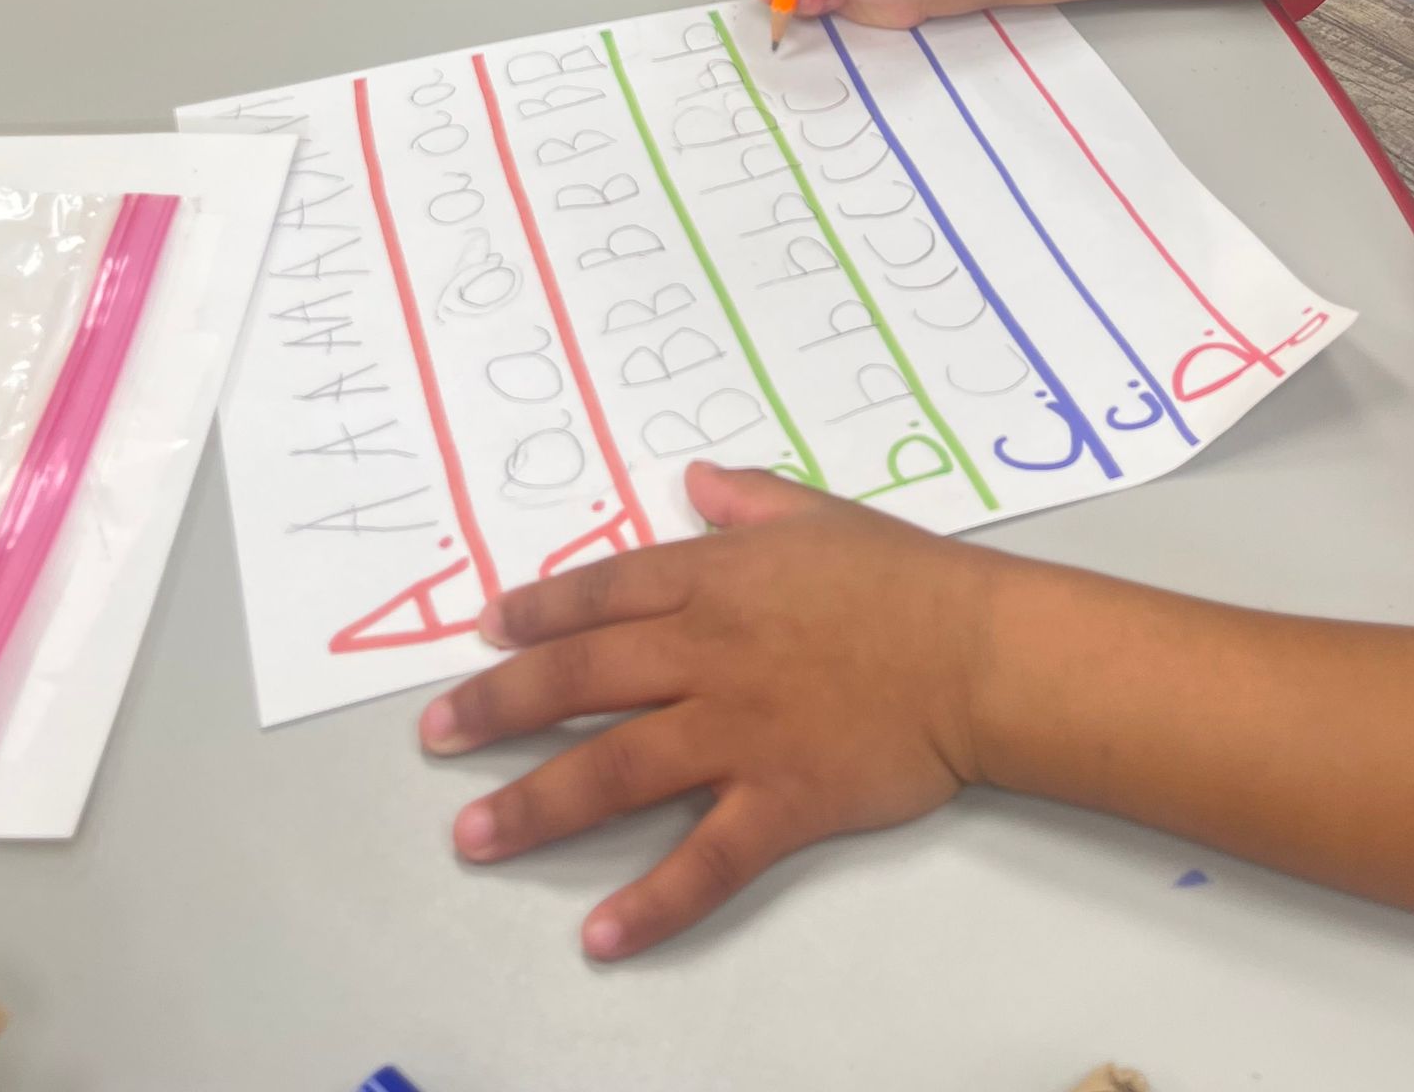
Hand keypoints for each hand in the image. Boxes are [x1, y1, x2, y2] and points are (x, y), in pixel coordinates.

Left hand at [419, 463, 1004, 956]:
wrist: (978, 649)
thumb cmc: (905, 575)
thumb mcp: (819, 512)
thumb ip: (749, 498)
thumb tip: (695, 479)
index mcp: (713, 581)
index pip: (602, 596)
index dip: (537, 614)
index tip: (485, 633)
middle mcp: (707, 654)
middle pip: (580, 682)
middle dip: (498, 709)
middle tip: (435, 736)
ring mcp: (739, 731)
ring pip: (616, 769)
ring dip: (536, 805)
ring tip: (473, 837)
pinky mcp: (780, 799)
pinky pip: (706, 858)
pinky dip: (652, 901)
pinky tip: (600, 934)